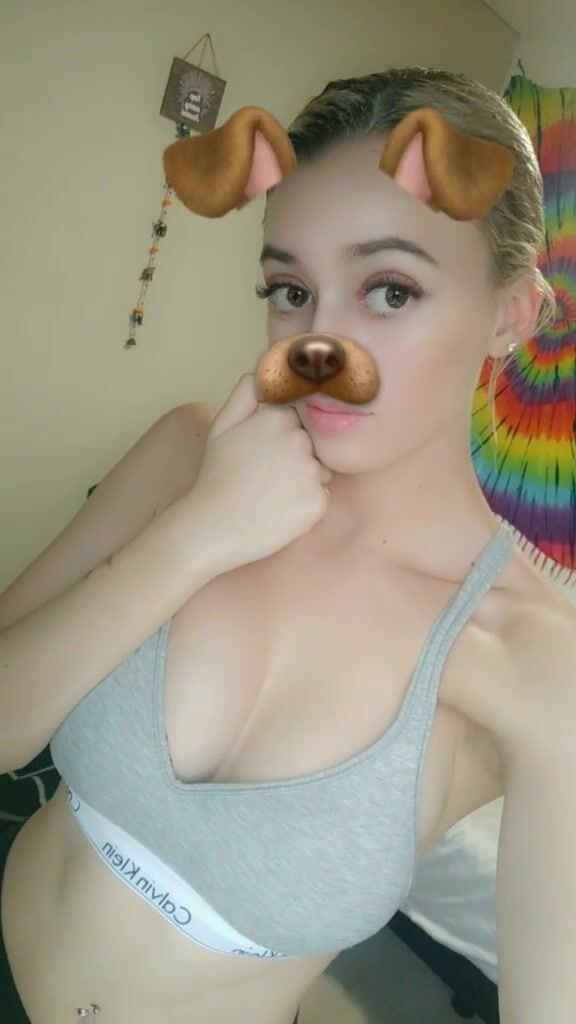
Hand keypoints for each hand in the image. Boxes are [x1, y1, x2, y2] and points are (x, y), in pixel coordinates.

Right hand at [190, 374, 331, 570]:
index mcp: (277, 418)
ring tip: (271, 494)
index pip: (298, 419)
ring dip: (303, 481)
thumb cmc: (215, 477)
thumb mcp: (221, 427)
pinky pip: (321, 498)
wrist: (212, 527)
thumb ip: (243, 396)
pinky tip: (279, 510)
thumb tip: (260, 374)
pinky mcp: (318, 503)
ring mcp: (311, 472)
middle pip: (312, 444)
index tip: (265, 454)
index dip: (283, 436)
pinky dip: (306, 505)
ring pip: (320, 471)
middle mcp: (299, 441)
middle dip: (296, 457)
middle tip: (265, 477)